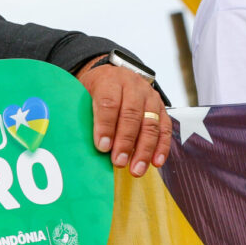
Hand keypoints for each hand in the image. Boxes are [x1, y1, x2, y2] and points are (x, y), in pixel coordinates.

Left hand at [77, 58, 170, 176]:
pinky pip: (165, 128)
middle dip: (125, 141)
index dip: (105, 126)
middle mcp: (133, 86)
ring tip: (136, 169)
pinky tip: (155, 162)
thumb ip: (84, 113)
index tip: (102, 146)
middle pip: (131, 114)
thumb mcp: (83, 93)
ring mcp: (149, 97)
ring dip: (144, 149)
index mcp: (109, 80)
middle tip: (118, 161)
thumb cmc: (94, 89)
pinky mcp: (161, 108)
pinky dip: (161, 147)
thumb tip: (81, 141)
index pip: (108, 102)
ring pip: (150, 123)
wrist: (113, 75)